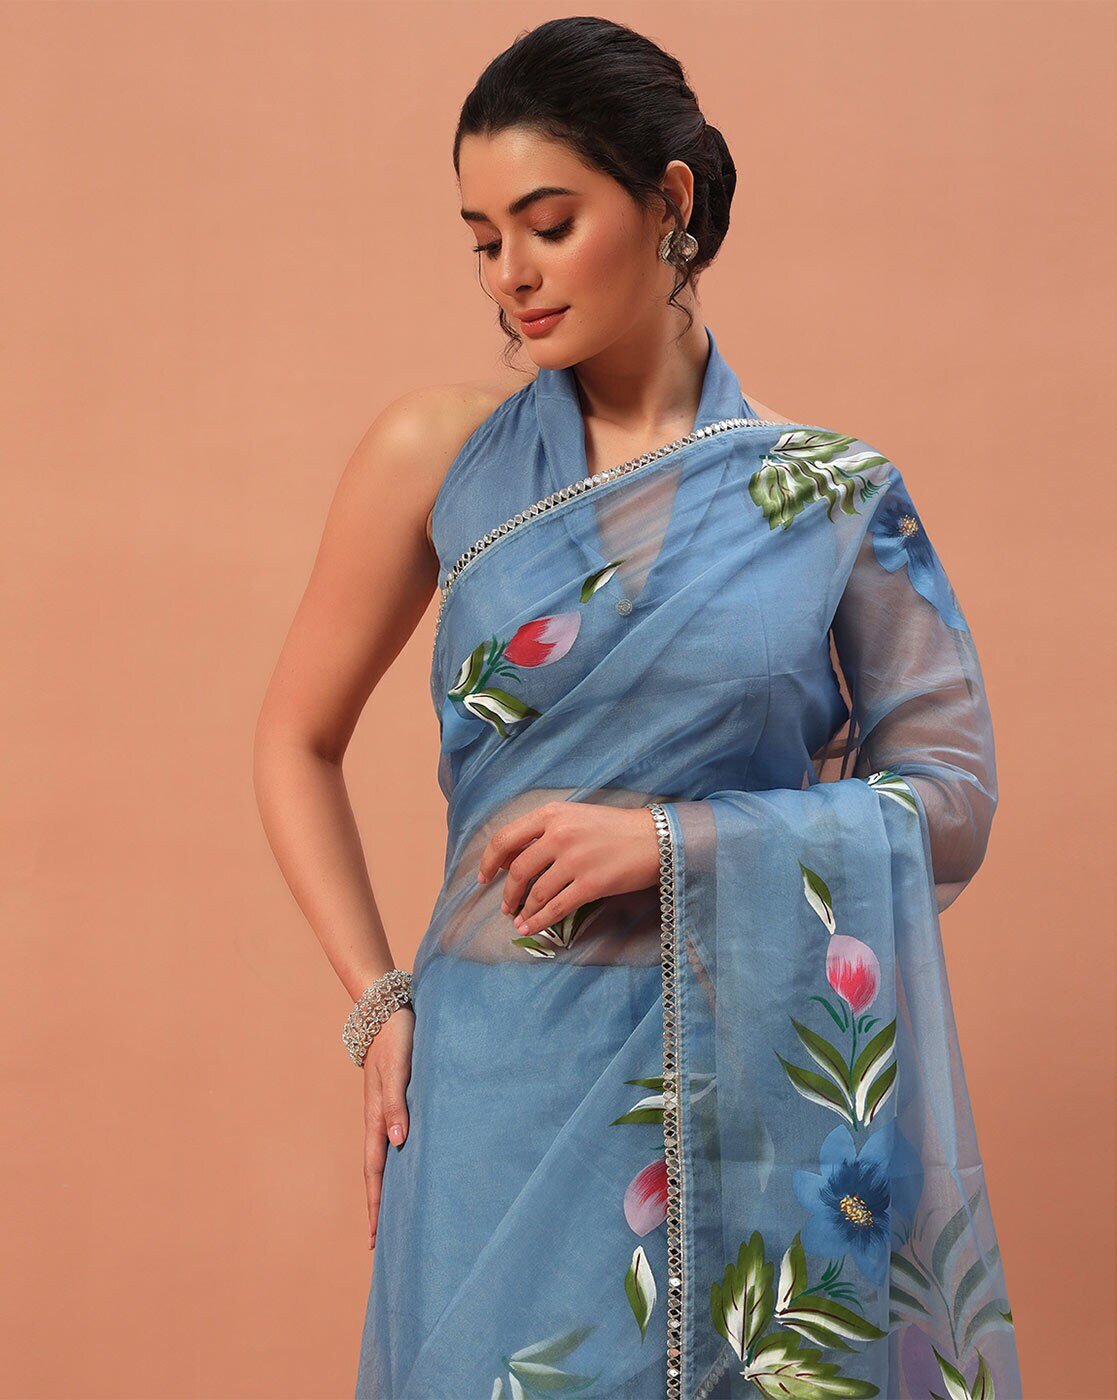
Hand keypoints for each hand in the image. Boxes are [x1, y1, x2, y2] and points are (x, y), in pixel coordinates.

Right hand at [362, 1004, 413, 1250]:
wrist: (386, 1012)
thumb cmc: (397, 1040)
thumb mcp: (399, 1070)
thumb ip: (398, 1104)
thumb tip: (398, 1141)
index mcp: (376, 1118)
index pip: (376, 1171)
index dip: (377, 1204)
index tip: (377, 1239)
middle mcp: (378, 1120)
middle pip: (377, 1173)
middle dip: (379, 1207)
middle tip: (381, 1244)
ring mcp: (384, 1113)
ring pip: (384, 1159)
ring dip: (388, 1188)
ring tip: (394, 1216)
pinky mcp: (393, 1102)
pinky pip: (393, 1141)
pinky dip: (396, 1162)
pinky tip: (406, 1169)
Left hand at [477, 800, 660, 940]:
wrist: (656, 838)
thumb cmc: (616, 827)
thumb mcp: (576, 816)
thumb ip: (547, 831)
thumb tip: (516, 856)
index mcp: (552, 814)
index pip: (506, 838)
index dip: (489, 861)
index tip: (484, 877)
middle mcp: (559, 835)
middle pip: (517, 870)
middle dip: (507, 892)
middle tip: (505, 905)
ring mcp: (575, 860)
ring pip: (536, 892)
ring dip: (523, 910)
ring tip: (520, 920)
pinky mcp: (591, 884)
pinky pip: (556, 908)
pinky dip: (539, 921)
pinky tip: (531, 927)